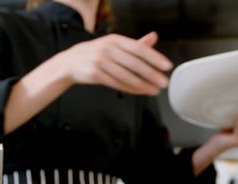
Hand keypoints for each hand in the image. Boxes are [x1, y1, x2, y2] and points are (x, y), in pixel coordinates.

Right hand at [57, 31, 171, 95]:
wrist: (70, 62)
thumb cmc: (96, 53)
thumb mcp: (114, 44)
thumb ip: (135, 44)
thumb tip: (154, 37)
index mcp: (115, 39)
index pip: (139, 48)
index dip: (155, 58)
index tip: (167, 66)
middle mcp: (108, 49)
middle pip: (134, 63)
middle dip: (152, 74)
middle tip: (164, 82)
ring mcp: (100, 61)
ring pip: (126, 76)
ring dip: (143, 85)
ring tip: (155, 90)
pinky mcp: (95, 74)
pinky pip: (117, 84)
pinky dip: (131, 89)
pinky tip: (141, 91)